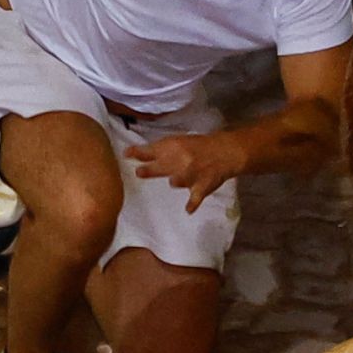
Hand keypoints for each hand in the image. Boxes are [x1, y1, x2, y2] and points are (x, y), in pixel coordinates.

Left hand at [129, 131, 245, 213]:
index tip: (126, 154)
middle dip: (149, 169)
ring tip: (175, 180)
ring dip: (176, 181)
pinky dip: (193, 204)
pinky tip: (188, 210)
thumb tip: (138, 156)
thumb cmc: (199, 147)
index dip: (138, 152)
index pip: (152, 150)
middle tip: (139, 172)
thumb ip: (160, 151)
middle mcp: (182, 159)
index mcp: (175, 146)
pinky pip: (197, 196)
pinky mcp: (203, 185)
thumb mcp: (179, 142)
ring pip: (179, 180)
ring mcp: (193, 174)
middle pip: (161, 166)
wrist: (226, 151)